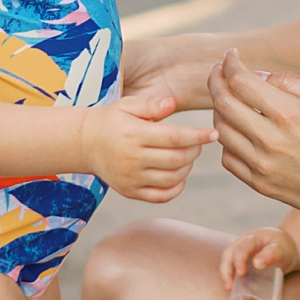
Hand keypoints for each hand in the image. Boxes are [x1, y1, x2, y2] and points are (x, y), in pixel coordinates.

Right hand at [84, 90, 215, 202]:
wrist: (85, 144)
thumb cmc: (112, 120)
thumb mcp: (128, 105)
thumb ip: (151, 104)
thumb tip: (172, 103)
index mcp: (134, 134)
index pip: (174, 138)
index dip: (198, 136)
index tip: (214, 133)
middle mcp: (132, 158)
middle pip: (177, 159)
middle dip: (195, 151)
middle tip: (198, 143)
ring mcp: (131, 178)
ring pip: (172, 179)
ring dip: (187, 167)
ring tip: (186, 156)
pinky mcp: (130, 192)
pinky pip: (161, 196)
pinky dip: (177, 187)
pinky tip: (178, 174)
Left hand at [208, 50, 299, 226]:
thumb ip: (293, 83)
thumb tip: (259, 76)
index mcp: (290, 115)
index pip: (241, 81)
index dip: (230, 63)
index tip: (231, 56)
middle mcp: (271, 141)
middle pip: (223, 103)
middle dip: (216, 81)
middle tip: (219, 71)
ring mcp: (263, 166)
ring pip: (221, 130)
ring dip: (219, 110)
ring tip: (229, 99)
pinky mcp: (261, 185)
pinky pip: (228, 158)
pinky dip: (227, 139)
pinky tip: (238, 130)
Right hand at [218, 225, 299, 294]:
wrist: (286, 249)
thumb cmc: (284, 247)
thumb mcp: (282, 249)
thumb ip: (271, 254)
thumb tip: (257, 263)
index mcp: (252, 237)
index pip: (241, 247)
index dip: (239, 260)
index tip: (240, 273)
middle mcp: (242, 243)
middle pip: (228, 254)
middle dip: (227, 270)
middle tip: (229, 285)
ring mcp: (240, 252)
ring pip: (228, 262)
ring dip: (227, 275)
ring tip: (229, 288)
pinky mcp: (242, 262)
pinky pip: (234, 270)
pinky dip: (234, 279)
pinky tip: (237, 290)